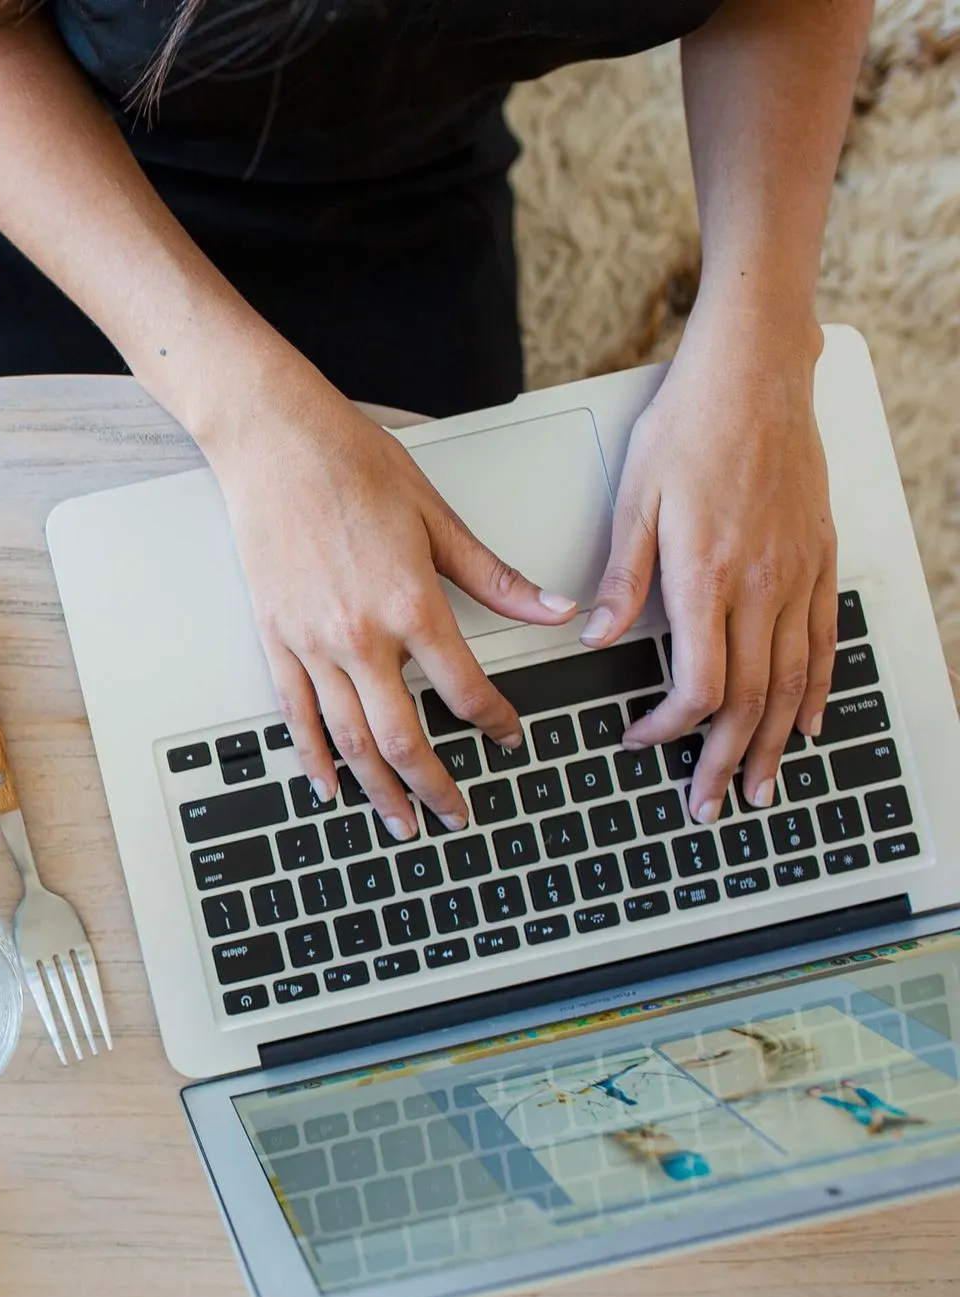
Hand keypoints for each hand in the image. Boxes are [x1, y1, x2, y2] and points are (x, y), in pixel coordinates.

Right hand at [212, 383, 578, 838]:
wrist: (274, 441)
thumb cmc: (351, 464)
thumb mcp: (437, 517)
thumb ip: (493, 577)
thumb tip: (552, 609)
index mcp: (410, 603)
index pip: (464, 689)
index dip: (494, 722)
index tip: (509, 736)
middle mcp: (358, 635)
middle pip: (402, 738)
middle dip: (434, 788)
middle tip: (456, 816)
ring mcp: (311, 642)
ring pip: (348, 741)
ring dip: (377, 791)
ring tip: (400, 823)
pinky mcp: (275, 638)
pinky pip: (295, 715)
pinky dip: (312, 758)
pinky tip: (328, 786)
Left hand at [581, 317, 834, 821]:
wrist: (756, 372)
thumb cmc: (688, 425)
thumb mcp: (633, 498)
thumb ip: (620, 578)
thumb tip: (594, 636)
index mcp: (706, 575)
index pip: (699, 684)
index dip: (671, 729)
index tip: (644, 742)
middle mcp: (761, 583)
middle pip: (751, 699)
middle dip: (728, 761)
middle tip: (711, 804)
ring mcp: (797, 573)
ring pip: (793, 682)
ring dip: (776, 742)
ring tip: (762, 786)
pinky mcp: (817, 558)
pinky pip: (823, 641)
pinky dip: (816, 691)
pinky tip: (807, 721)